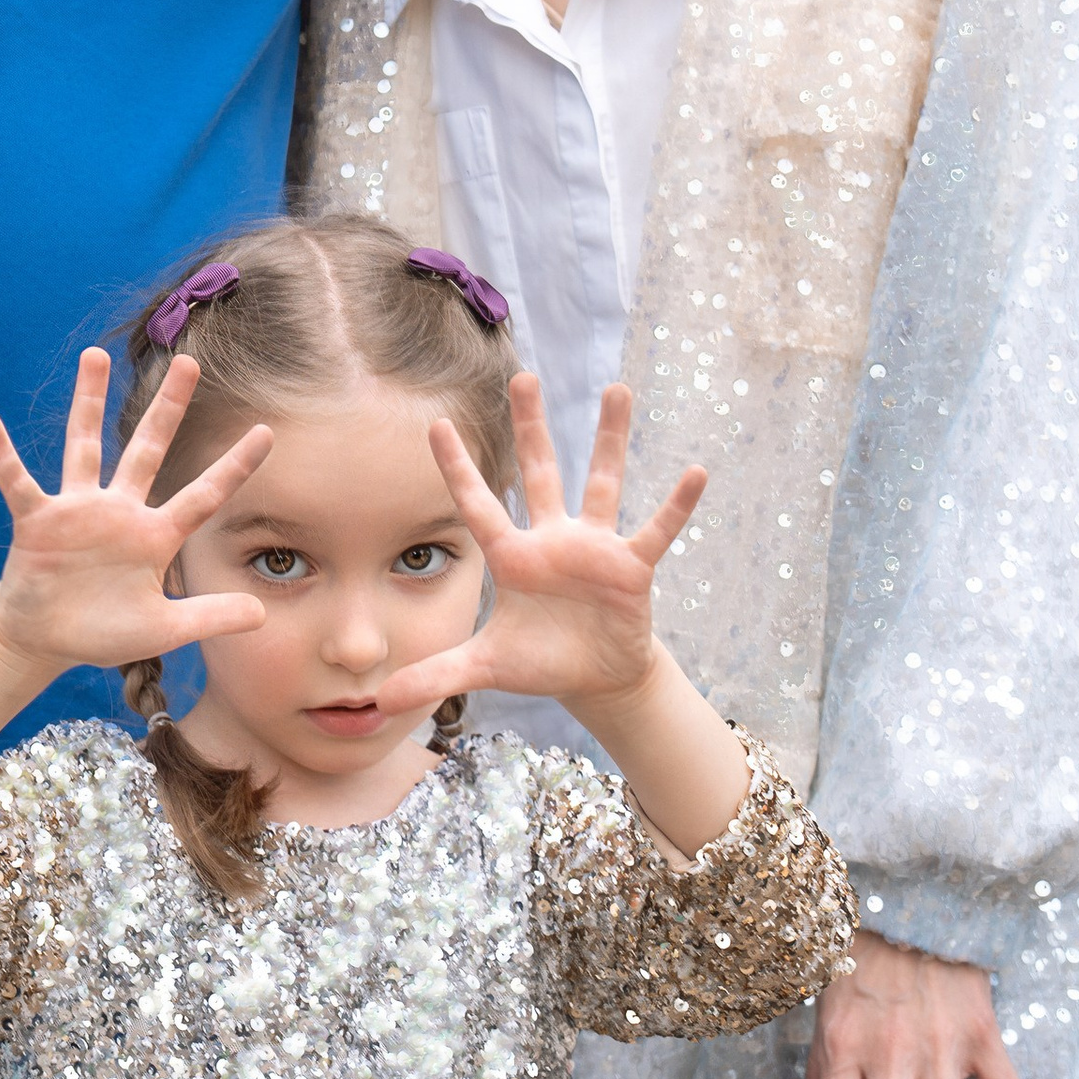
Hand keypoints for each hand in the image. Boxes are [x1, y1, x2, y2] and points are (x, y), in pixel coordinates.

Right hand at [0, 348, 269, 684]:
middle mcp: (120, 512)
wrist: (44, 640)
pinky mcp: (37, 520)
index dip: (235, 466)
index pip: (204, 495)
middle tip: (188, 361)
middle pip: (148, 449)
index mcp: (155, 536)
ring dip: (88, 402)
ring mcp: (77, 510)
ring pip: (85, 446)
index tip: (267, 432)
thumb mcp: (162, 629)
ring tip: (94, 355)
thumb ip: (208, 618)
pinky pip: (18, 481)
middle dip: (168, 407)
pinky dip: (2, 454)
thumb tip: (262, 615)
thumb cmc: (103, 631)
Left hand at [374, 377, 704, 726]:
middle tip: (522, 376)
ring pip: (601, 482)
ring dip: (609, 438)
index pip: (477, 505)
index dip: (457, 468)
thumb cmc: (539, 660)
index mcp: (513, 557)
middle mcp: (552, 540)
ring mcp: (594, 548)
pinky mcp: (631, 568)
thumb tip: (381, 701)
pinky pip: (656, 531)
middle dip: (530, 428)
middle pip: (539, 472)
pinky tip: (697, 473)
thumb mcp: (486, 667)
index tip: (435, 424)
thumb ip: (436, 675)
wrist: (596, 678)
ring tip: (617, 390)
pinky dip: (676, 506)